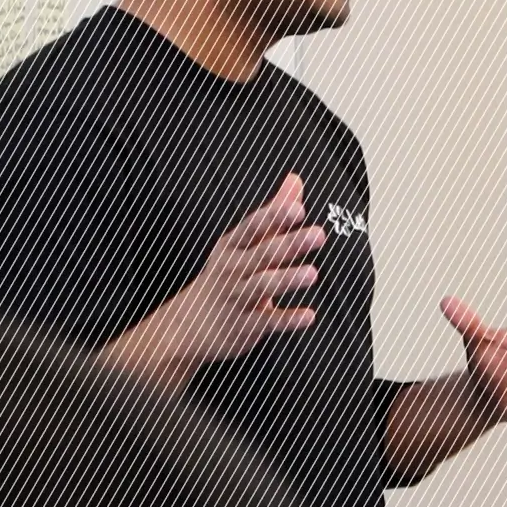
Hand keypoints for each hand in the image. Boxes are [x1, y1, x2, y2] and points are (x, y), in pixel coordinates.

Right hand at [97, 174, 324, 392]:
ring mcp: (237, 298)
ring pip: (263, 286)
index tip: (297, 208)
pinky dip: (287, 320)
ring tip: (312, 273)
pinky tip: (309, 316)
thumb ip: (274, 213)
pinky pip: (267, 322)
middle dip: (290, 244)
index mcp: (232, 246)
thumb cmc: (225, 276)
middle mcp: (232, 269)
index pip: (253, 228)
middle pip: (262, 254)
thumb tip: (295, 180)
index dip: (274, 217)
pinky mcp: (244, 326)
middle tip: (318, 234)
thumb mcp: (243, 243)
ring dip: (287, 279)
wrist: (188, 325)